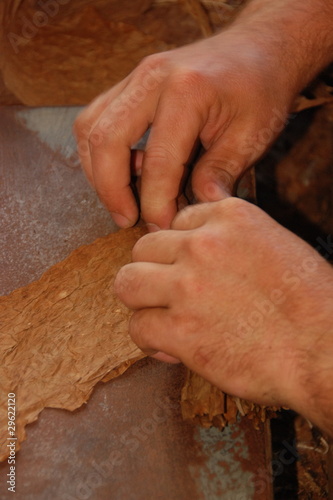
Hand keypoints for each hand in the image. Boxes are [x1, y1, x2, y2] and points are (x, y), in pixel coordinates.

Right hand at [73, 31, 291, 228]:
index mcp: (188, 91)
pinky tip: (118, 173)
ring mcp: (136, 76)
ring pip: (90, 128)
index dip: (156, 203)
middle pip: (107, 141)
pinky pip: (95, 117)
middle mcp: (152, 78)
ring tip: (120, 201)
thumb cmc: (261, 90)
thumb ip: (220, 173)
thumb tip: (194, 212)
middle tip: (127, 221)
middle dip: (111, 191)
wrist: (258, 48)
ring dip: (98, 172)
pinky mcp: (130, 82)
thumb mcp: (253, 135)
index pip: (158, 162)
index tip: (162, 228)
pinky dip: (99, 151)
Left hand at [115, 198, 332, 433]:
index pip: (177, 222)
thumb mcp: (275, 245)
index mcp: (230, 217)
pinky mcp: (180, 330)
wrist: (326, 349)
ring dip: (141, 301)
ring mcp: (187, 286)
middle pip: (144, 249)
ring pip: (127, 282)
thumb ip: (231, 242)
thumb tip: (193, 256)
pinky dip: (149, 341)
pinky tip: (169, 348)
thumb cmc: (311, 304)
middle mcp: (203, 245)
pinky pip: (137, 327)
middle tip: (169, 295)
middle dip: (154, 272)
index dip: (180, 250)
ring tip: (159, 317)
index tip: (189, 271)